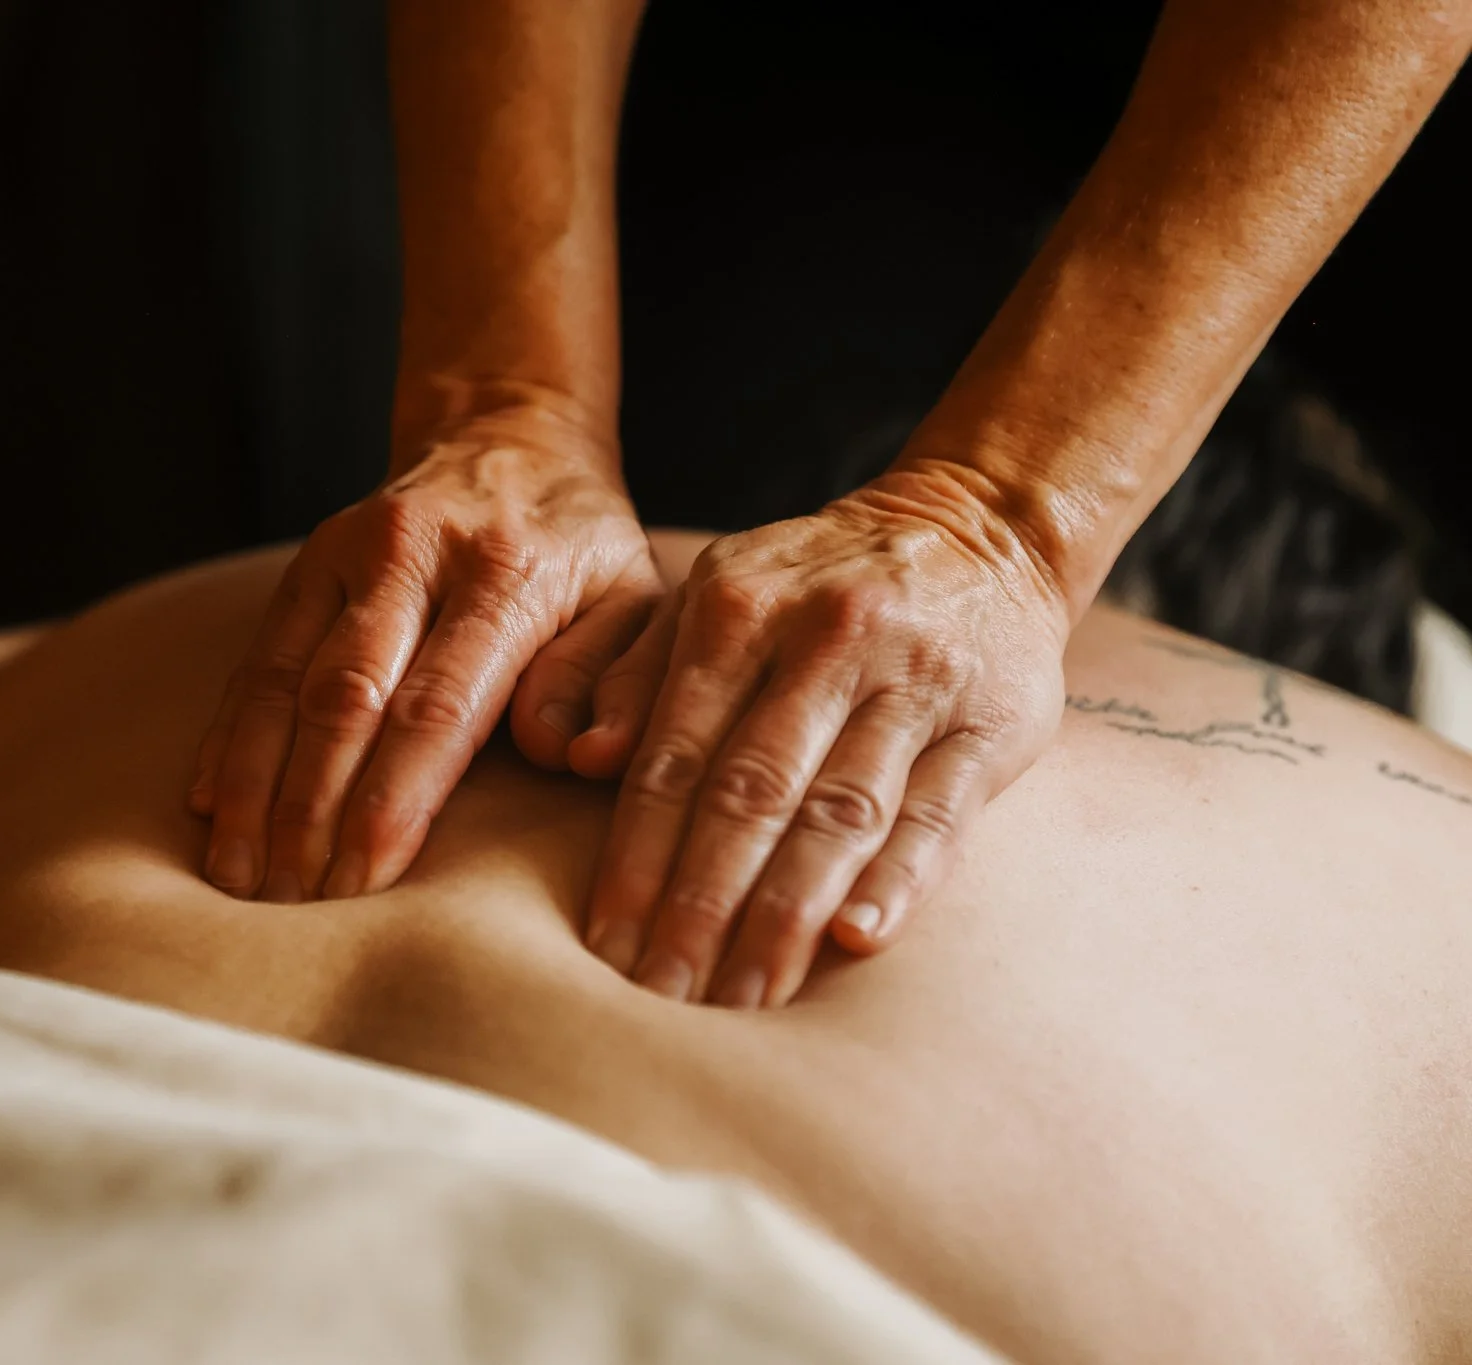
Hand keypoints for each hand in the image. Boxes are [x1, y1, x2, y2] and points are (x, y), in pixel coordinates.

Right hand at [189, 404, 661, 902]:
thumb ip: (617, 680)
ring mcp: (344, 556)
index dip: (391, 801)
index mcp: (505, 573)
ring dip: (254, 787)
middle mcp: (412, 556)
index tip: (362, 886)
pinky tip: (209, 808)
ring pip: (280, 681)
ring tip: (238, 878)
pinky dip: (230, 737)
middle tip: (290, 906)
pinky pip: (254, 659)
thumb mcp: (636, 598)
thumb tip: (576, 757)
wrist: (510, 434)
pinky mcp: (303, 567)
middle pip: (343, 699)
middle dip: (310, 811)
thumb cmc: (584, 547)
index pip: (435, 706)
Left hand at [578, 471, 1071, 1007]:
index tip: (608, 946)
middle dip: (700, 904)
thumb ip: (640, 672)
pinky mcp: (992, 721)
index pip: (675, 756)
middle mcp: (823, 640)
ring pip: (839, 811)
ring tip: (745, 996)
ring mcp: (913, 681)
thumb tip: (578, 758)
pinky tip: (857, 938)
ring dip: (786, 912)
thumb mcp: (717, 593)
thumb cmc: (815, 585)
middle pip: (750, 793)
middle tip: (663, 996)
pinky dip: (899, 877)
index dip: (637, 857)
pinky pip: (940, 811)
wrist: (978, 530)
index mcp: (737, 610)